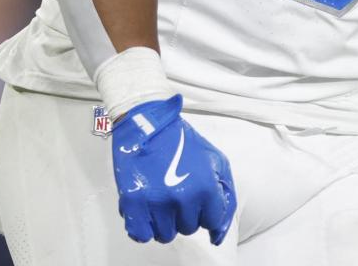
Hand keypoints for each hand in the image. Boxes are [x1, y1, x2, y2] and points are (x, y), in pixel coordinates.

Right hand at [111, 95, 236, 244]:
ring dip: (165, 222)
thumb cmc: (183, 141)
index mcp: (205, 187)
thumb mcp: (217, 161)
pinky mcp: (132, 203)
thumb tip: (218, 233)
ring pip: (165, 235)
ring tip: (162, 200)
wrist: (150, 124)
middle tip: (177, 193)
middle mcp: (182, 198)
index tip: (197, 201)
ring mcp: (156, 202)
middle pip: (188, 229)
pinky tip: (148, 211)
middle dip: (185, 215)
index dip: (205, 212)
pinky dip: (144, 227)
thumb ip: (225, 196)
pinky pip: (141, 235)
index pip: (211, 222)